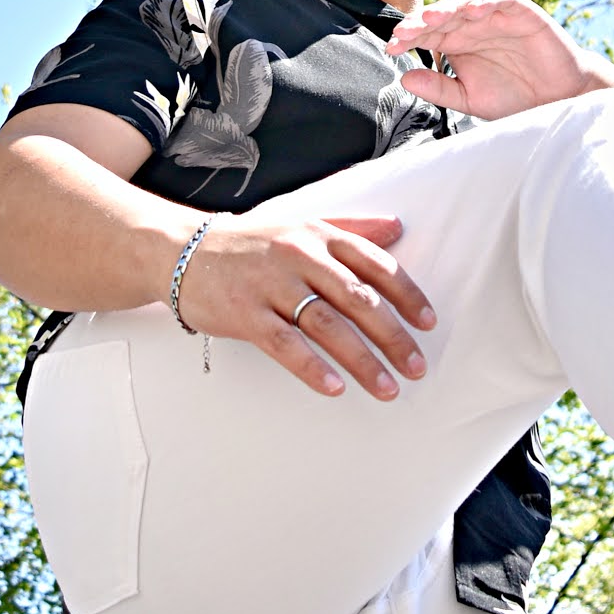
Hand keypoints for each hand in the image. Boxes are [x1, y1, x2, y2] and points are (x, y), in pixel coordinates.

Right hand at [173, 213, 436, 399]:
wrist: (184, 250)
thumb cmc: (254, 242)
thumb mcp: (304, 225)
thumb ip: (352, 228)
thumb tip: (399, 227)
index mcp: (320, 236)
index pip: (376, 265)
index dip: (408, 295)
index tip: (429, 323)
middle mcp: (301, 257)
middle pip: (359, 299)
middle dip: (394, 336)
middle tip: (417, 367)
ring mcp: (272, 285)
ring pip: (328, 326)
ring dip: (362, 360)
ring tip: (388, 388)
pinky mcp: (245, 314)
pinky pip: (285, 344)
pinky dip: (312, 367)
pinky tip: (335, 388)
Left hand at [386, 0, 613, 118]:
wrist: (557, 100)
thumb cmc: (514, 96)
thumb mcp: (470, 98)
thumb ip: (440, 88)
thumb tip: (405, 78)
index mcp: (456, 43)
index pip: (425, 33)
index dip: (407, 37)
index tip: (391, 48)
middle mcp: (472, 25)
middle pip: (441, 14)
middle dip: (420, 22)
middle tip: (404, 33)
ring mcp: (496, 16)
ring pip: (467, 1)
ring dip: (448, 7)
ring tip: (431, 18)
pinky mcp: (522, 12)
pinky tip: (473, 10)